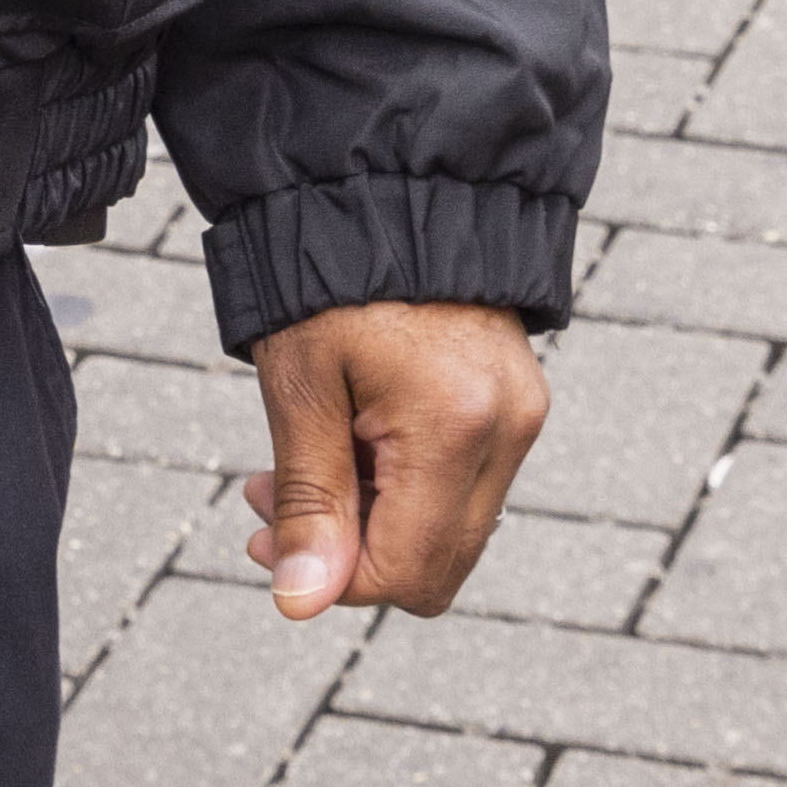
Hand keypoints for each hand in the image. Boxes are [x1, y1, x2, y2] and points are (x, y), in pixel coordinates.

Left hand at [242, 300, 548, 622]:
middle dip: (350, 551)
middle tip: (270, 500)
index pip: (407, 571)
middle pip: (438, 566)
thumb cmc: (330, 276)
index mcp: (457, 425)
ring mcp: (522, 415)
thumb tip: (303, 601)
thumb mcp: (301, 387)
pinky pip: (465, 485)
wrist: (390, 185)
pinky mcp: (518, 401)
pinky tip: (352, 439)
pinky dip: (405, 484)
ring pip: (451, 531)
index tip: (264, 534)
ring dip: (374, 519)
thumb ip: (309, 499)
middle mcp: (508, 428)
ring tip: (299, 463)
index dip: (332, 577)